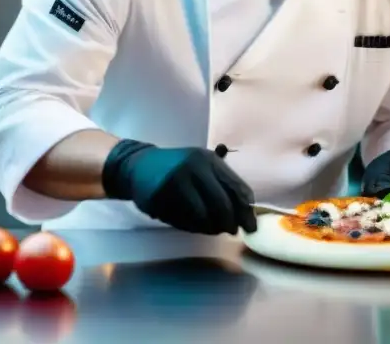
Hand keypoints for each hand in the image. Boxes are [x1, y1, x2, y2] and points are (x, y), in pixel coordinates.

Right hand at [102, 141, 256, 234]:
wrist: (139, 166)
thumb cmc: (178, 167)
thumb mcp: (202, 165)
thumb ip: (224, 183)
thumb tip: (248, 211)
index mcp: (208, 159)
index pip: (236, 188)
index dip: (246, 210)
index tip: (251, 225)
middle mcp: (192, 169)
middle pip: (221, 204)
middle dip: (230, 223)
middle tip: (232, 231)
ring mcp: (174, 184)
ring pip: (202, 217)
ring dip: (211, 228)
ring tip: (213, 228)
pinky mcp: (159, 200)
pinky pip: (183, 222)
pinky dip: (193, 228)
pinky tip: (194, 225)